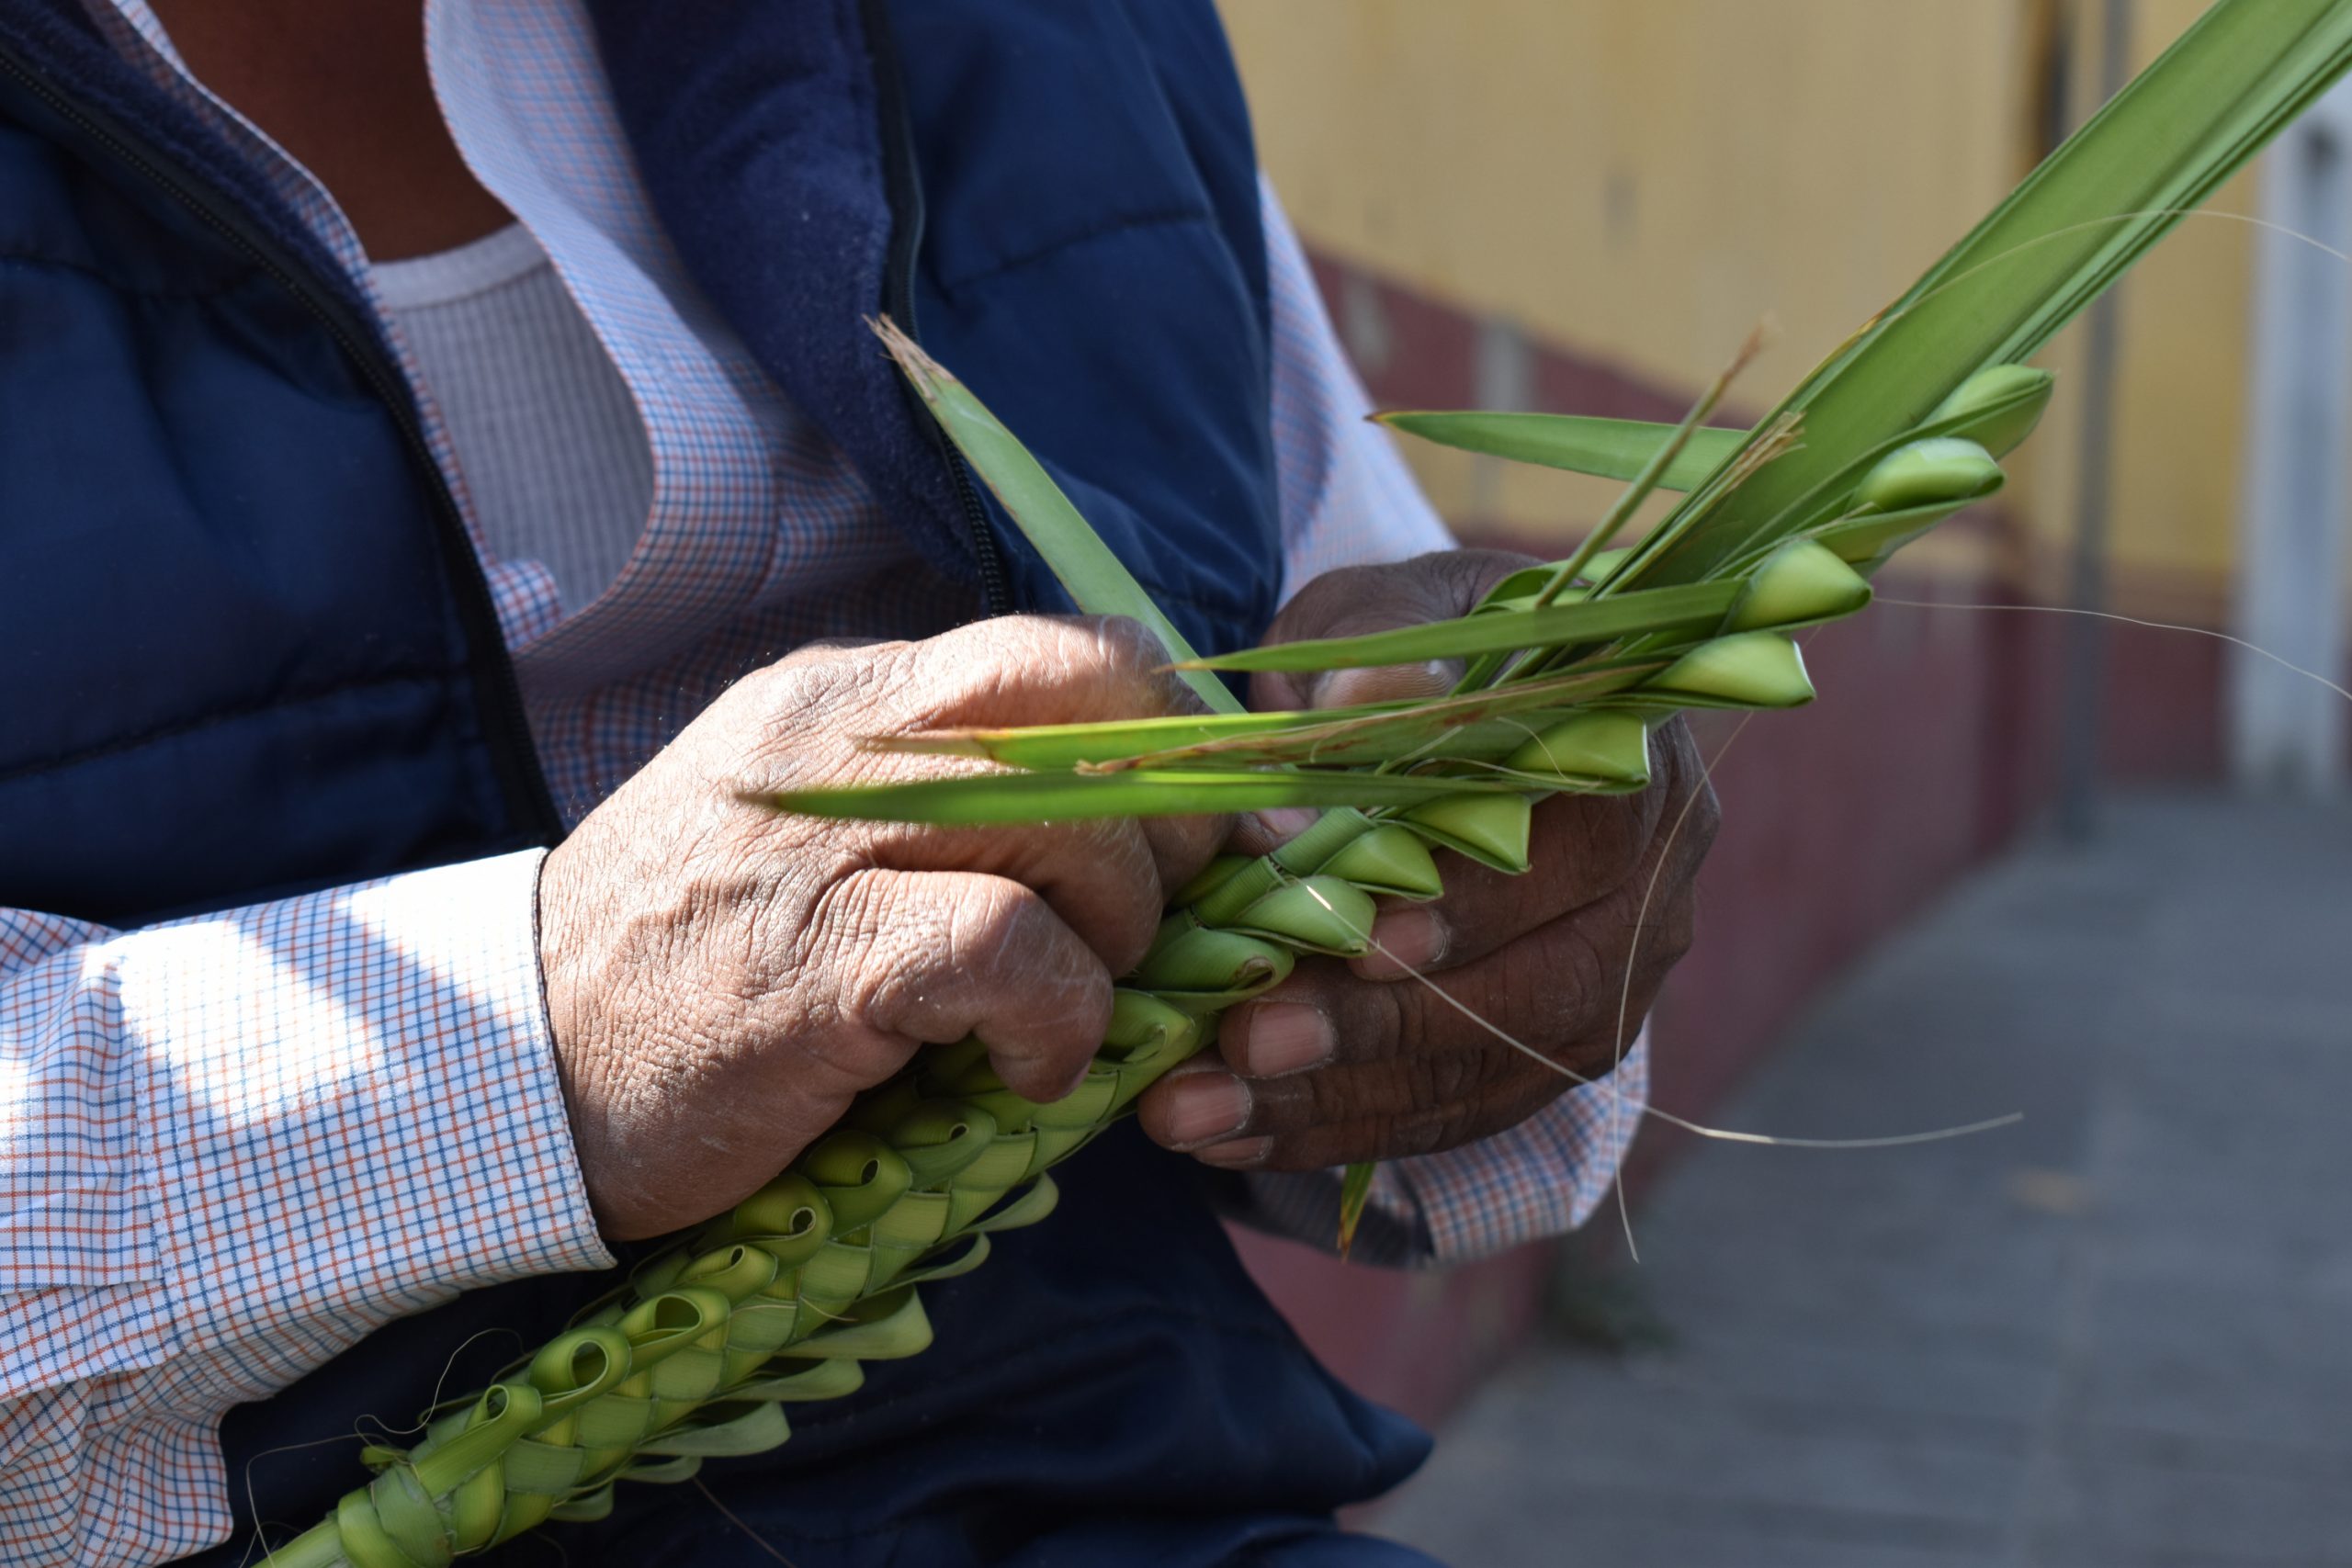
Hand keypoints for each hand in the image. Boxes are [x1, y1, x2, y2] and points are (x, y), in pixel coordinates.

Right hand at [538, 616, 1223, 1238]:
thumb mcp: (807, 835)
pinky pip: (1010, 948)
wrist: (510, 1070)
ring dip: (1119, 934)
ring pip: (1069, 821)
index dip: (1163, 742)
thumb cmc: (684, 969)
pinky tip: (1024, 1071)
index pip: (1068, 651)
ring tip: (1068, 1009)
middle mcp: (840, 738)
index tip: (1174, 841)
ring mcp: (821, 841)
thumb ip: (938, 801)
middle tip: (1144, 925)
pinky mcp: (815, 960)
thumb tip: (1126, 825)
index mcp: (848, 697)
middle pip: (1087, 702)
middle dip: (1169, 819)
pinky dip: (1056, 1017)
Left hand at [1136, 551, 1718, 1171]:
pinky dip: (1336, 1128)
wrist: (1432, 707)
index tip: (1358, 944)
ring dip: (1336, 1098)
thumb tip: (1361, 707)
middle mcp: (1654, 887)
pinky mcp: (1551, 1055)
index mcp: (1635, 761)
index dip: (1474, 903)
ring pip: (1491, 1069)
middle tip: (1245, 1040)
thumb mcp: (1381, 620)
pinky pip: (1455, 1113)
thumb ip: (1375, 664)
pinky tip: (1230, 1133)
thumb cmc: (1403, 656)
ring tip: (1196, 1108)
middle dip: (1381, 1026)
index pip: (1580, 846)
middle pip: (1539, 985)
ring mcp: (1612, 984)